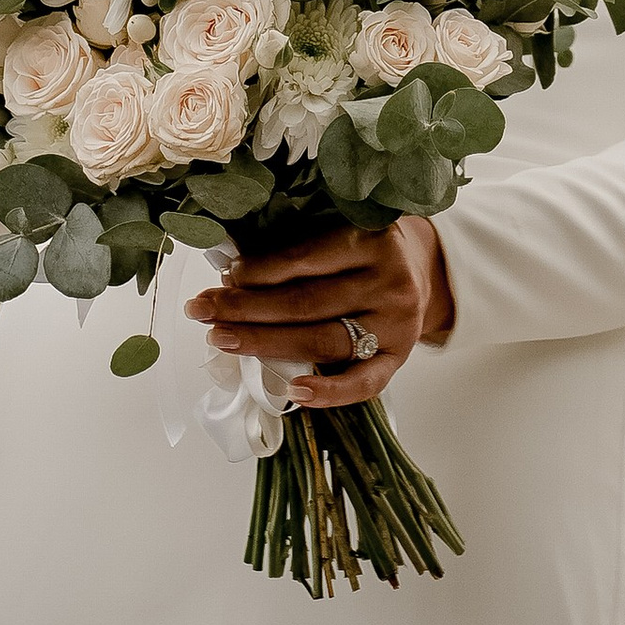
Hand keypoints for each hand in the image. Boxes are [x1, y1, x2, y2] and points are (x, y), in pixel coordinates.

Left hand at [186, 217, 454, 408]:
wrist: (423, 273)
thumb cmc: (364, 253)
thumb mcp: (342, 232)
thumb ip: (300, 246)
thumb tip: (231, 272)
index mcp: (373, 239)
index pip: (306, 258)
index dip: (260, 270)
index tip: (224, 276)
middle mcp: (389, 282)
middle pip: (306, 302)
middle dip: (246, 308)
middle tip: (201, 309)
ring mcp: (396, 325)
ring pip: (322, 340)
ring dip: (265, 343)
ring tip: (222, 340)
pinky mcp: (399, 359)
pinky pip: (362, 383)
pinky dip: (327, 392)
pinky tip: (292, 391)